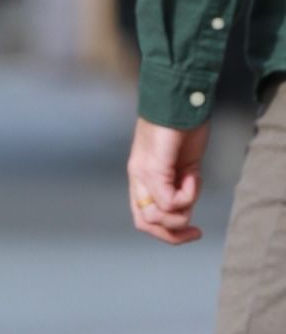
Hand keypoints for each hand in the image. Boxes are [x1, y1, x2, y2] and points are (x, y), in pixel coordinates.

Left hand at [127, 116, 211, 243]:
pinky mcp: (154, 168)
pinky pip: (169, 200)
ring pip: (157, 217)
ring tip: (193, 184)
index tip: (192, 231)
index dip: (167, 232)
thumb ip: (180, 184)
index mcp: (142, 176)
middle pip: (146, 223)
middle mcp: (138, 177)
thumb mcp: (182, 163)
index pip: (143, 217)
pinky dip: (188, 195)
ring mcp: (144, 174)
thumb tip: (185, 207)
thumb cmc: (182, 126)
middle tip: (195, 231)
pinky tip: (193, 176)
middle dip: (172, 234)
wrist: (179, 99)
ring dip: (183, 210)